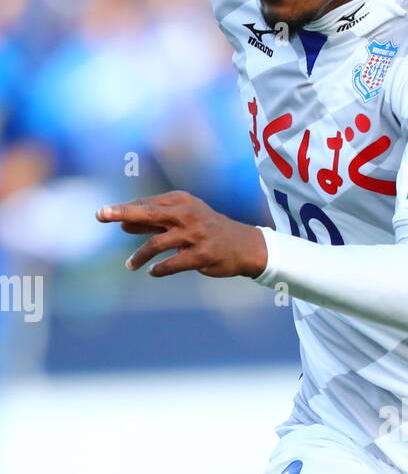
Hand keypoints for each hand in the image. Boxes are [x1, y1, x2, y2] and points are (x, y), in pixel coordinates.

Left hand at [95, 190, 267, 278]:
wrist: (243, 245)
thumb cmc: (206, 230)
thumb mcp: (182, 219)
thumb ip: (154, 221)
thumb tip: (122, 224)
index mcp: (181, 201)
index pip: (147, 204)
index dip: (123, 209)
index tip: (102, 213)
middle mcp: (187, 215)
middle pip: (148, 213)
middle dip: (123, 214)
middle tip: (99, 215)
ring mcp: (194, 235)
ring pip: (156, 244)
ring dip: (139, 256)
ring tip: (130, 265)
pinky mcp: (201, 256)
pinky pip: (172, 264)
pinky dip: (159, 269)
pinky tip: (152, 272)